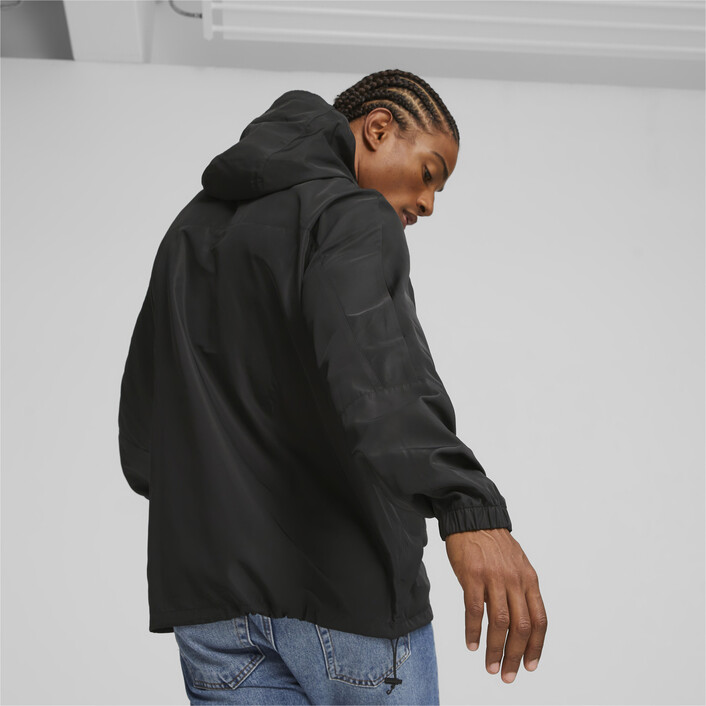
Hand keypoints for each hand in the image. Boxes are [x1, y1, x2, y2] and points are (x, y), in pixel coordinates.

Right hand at [444, 527, 546, 683]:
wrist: (473, 517)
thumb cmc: (492, 543)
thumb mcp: (516, 564)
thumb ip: (520, 590)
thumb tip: (519, 621)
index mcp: (529, 579)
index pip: (539, 620)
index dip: (536, 646)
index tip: (530, 666)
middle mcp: (515, 580)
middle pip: (521, 626)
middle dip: (516, 655)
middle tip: (507, 675)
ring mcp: (494, 577)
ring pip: (500, 622)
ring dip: (495, 649)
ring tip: (490, 666)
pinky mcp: (473, 575)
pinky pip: (474, 609)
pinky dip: (473, 631)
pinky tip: (472, 644)